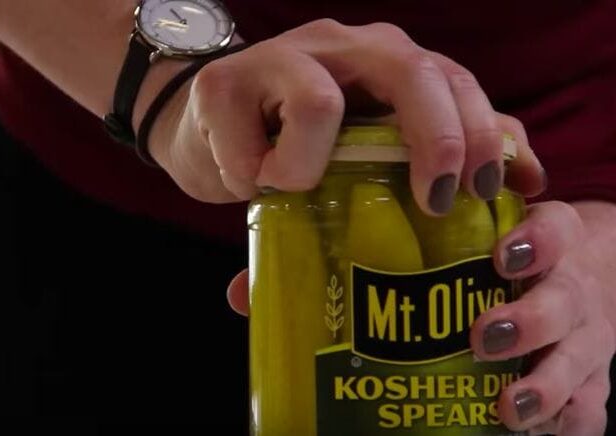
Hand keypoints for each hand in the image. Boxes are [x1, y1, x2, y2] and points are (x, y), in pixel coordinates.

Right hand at [147, 19, 544, 208]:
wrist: (203, 125)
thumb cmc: (294, 145)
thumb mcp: (367, 148)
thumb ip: (437, 153)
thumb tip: (528, 180)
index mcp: (385, 59)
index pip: (454, 79)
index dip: (483, 134)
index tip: (487, 194)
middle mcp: (341, 46)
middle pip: (410, 72)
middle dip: (437, 140)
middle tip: (434, 203)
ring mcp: (281, 57)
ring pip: (320, 105)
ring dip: (307, 171)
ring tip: (289, 189)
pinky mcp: (225, 83)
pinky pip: (254, 149)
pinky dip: (253, 180)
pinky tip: (247, 181)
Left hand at [228, 200, 615, 434]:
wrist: (568, 268)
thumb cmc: (480, 253)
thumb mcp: (441, 234)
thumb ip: (355, 246)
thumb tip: (249, 293)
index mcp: (533, 240)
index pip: (550, 227)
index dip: (535, 239)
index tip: (500, 253)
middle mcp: (566, 287)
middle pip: (567, 299)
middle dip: (531, 317)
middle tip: (484, 335)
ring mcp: (583, 337)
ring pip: (582, 360)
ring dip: (546, 382)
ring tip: (507, 405)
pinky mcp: (588, 379)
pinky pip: (590, 406)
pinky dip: (568, 419)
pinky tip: (535, 431)